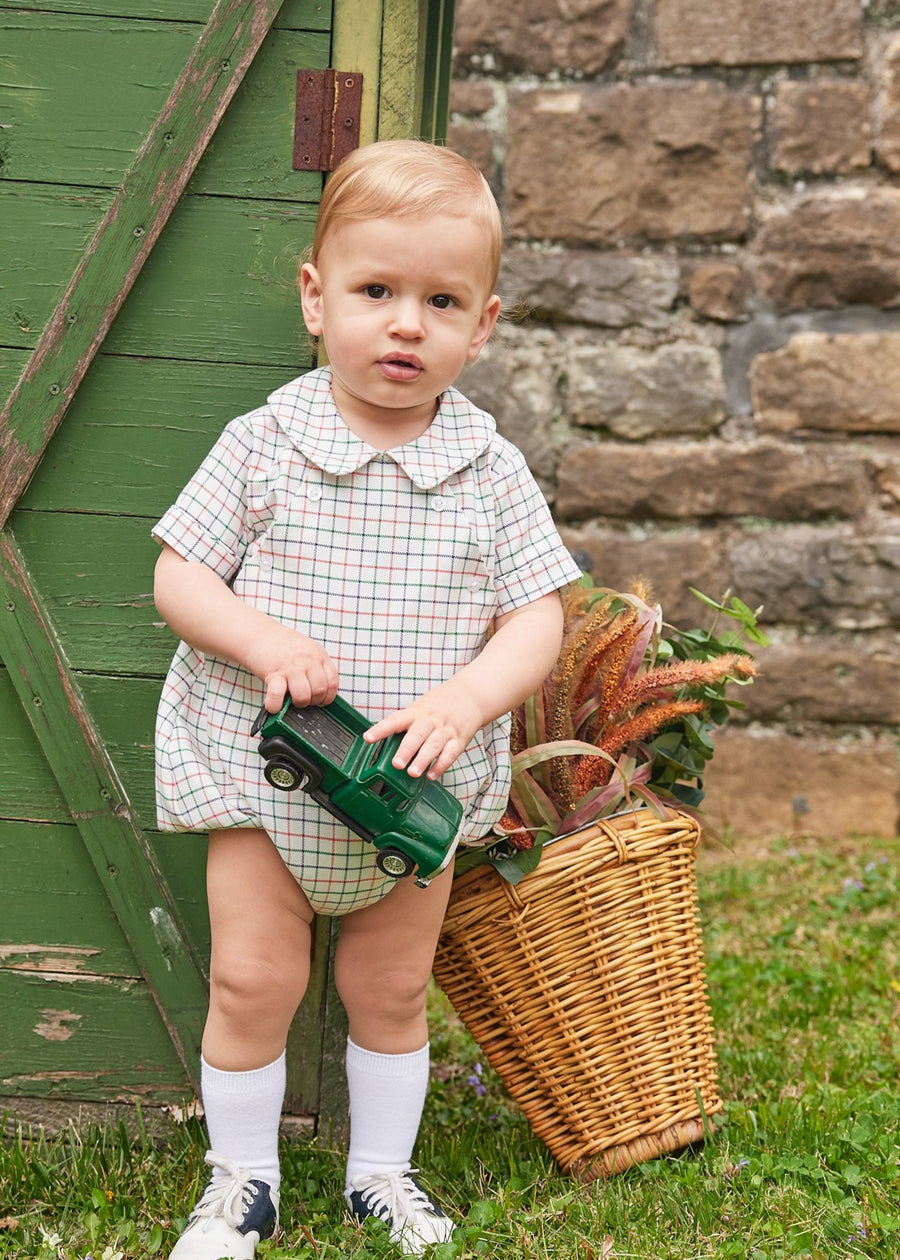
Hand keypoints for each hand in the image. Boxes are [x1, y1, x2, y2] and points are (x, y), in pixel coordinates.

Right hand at [245, 624, 338, 711]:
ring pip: (304, 696)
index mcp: (318, 655)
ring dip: (298, 703)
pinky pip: (277, 695)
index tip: (320, 700)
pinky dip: (275, 705)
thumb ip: (316, 667)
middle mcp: (307, 660)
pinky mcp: (273, 673)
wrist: (258, 633)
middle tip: (304, 699)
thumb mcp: (307, 650)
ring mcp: (291, 667)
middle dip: (312, 701)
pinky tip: (274, 706)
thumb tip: (321, 691)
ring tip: (290, 700)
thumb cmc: (282, 644)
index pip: (332, 682)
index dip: (327, 696)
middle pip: (320, 691)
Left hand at [363, 679, 483, 778]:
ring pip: (433, 745)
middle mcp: (430, 720)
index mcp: (416, 712)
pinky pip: (450, 753)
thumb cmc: (440, 704)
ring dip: (423, 760)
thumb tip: (384, 742)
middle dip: (406, 750)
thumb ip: (405, 724)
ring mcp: (445, 729)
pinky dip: (441, 765)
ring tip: (413, 772)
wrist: (470, 695)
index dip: (380, 729)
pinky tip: (432, 774)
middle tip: (397, 764)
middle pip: (417, 734)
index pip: (395, 720)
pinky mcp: (459, 738)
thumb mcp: (419, 708)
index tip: (368, 738)